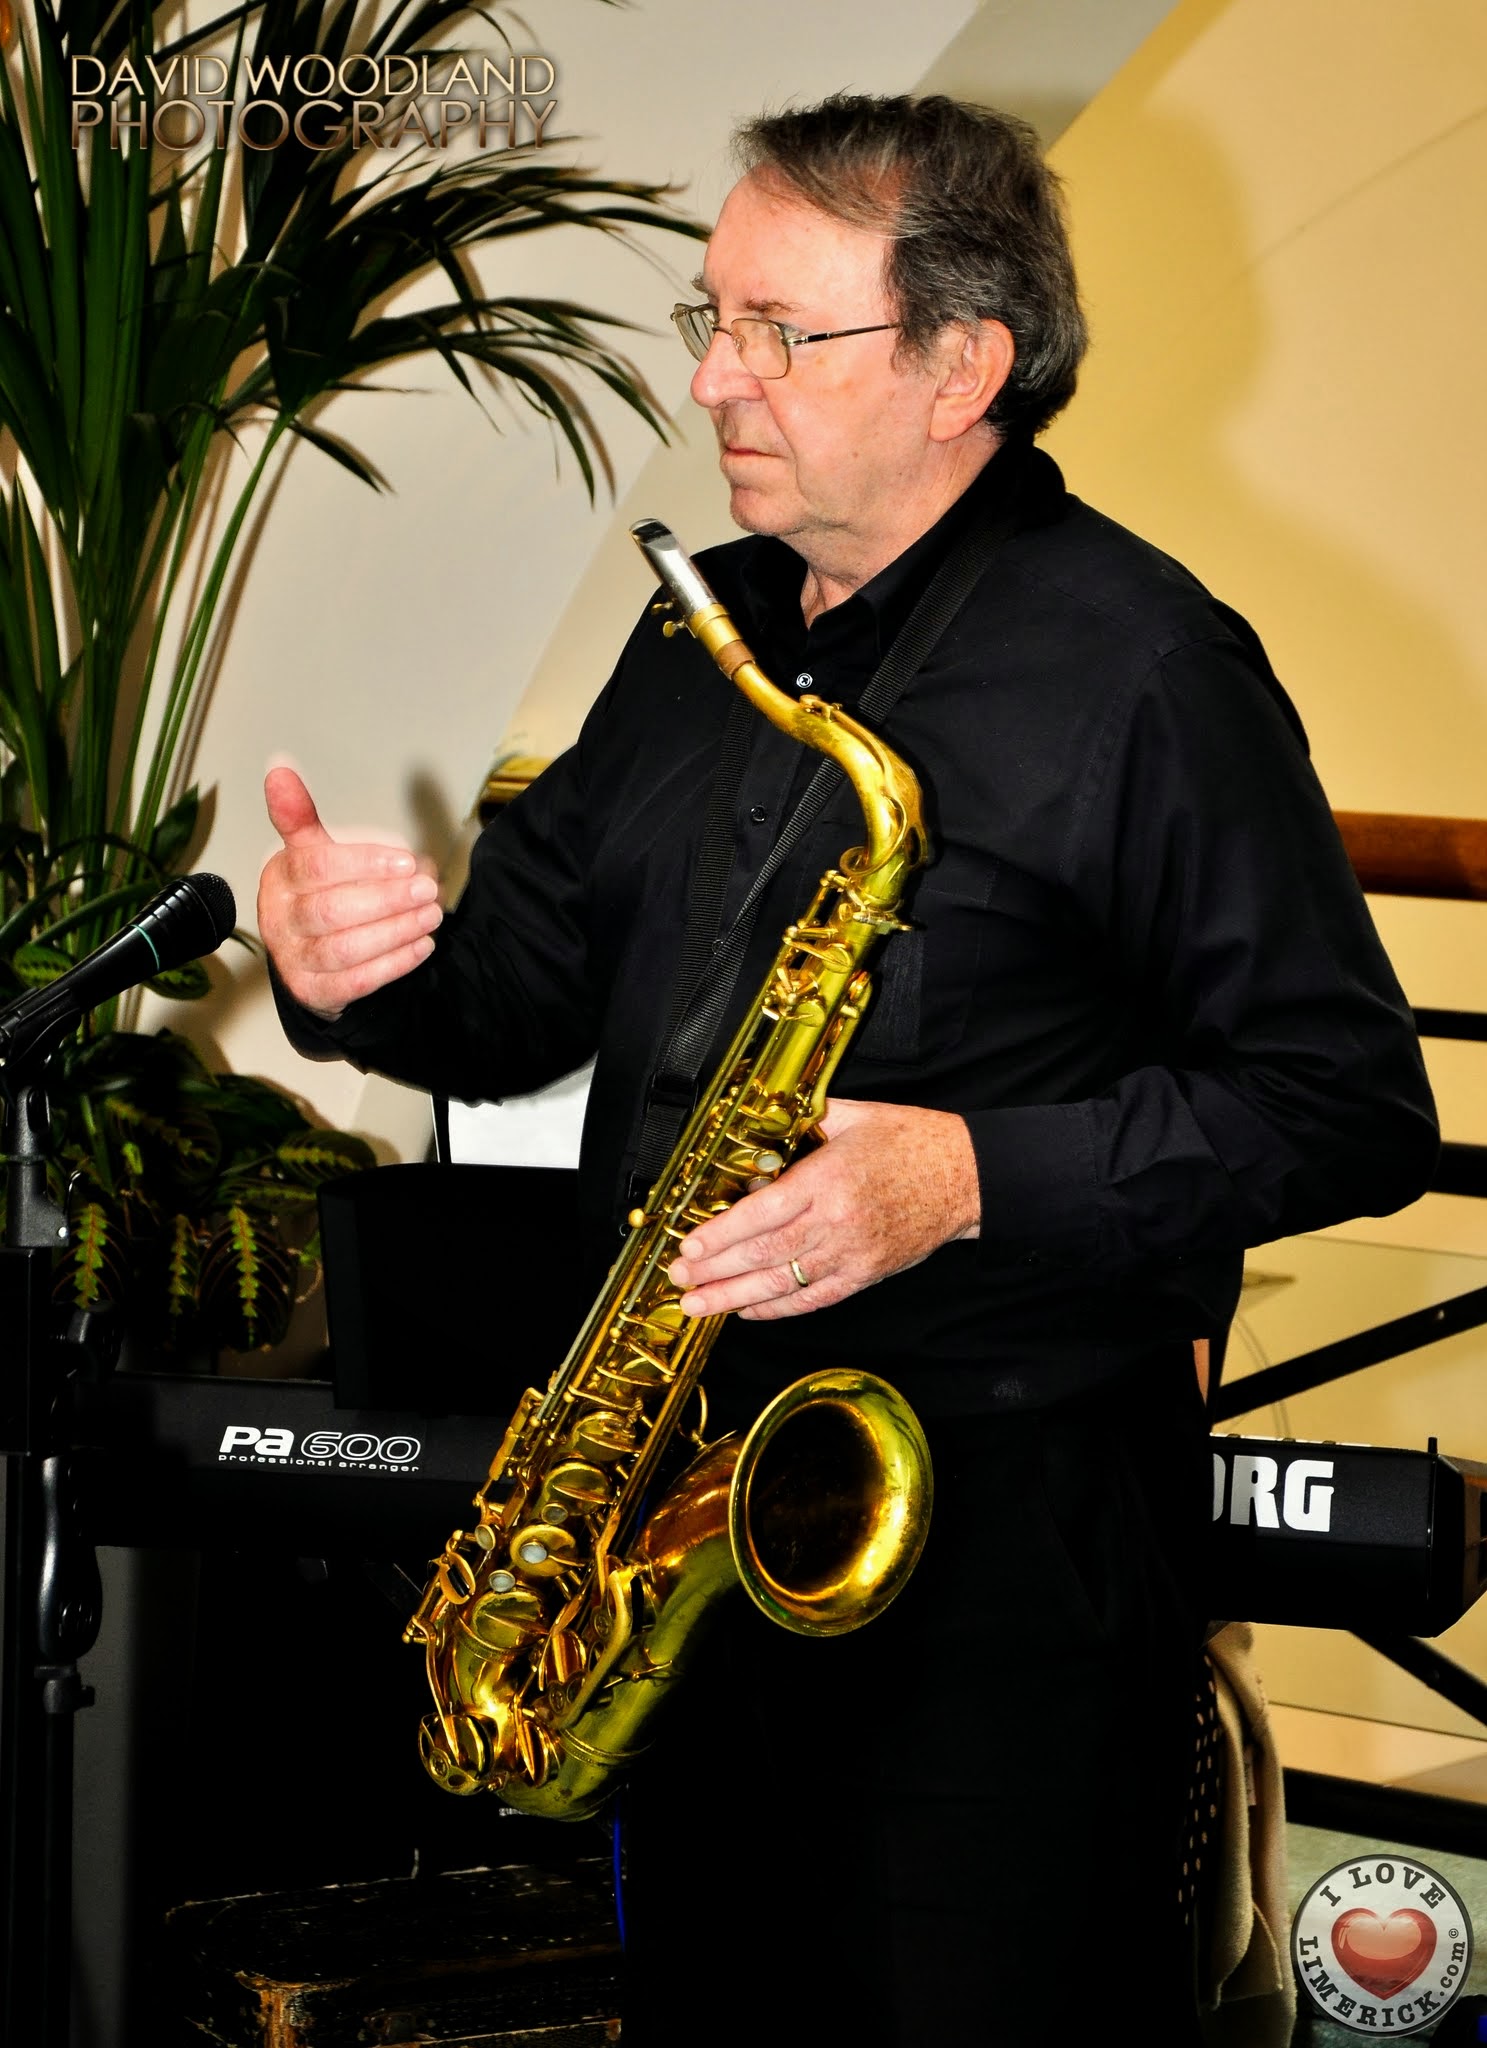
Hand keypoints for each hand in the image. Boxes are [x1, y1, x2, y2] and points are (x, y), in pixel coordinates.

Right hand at [258, 766, 442, 1020]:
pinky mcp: (313, 992)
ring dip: (395, 932)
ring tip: (431, 916)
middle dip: (386, 900)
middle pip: (330, 911)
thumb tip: (279, 769)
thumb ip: (301, 816)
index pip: (316, 867)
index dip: (364, 863)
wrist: (307, 958)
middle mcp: (278, 919)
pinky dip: (393, 964)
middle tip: (428, 889)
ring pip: (344, 948)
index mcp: (279, 877)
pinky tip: (421, 946)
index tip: (407, 861)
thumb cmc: (317, 894)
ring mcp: (293, 959)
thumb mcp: (311, 853)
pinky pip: (355, 982)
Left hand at [667, 1097, 980, 1321]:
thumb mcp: (854, 1116)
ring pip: (783, 1283)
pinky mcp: (867, 1273)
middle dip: (715, 1270)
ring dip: (734, 1297)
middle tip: (679, 1280)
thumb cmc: (911, 1142)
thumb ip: (806, 1118)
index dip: (721, 1234)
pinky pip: (815, 1298)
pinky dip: (778, 1308)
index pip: (762, 1213)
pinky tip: (747, 1310)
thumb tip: (763, 1118)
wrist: (965, 1177)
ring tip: (698, 1306)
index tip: (689, 1245)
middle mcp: (837, 1220)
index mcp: (828, 1178)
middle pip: (765, 1254)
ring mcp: (853, 1252)